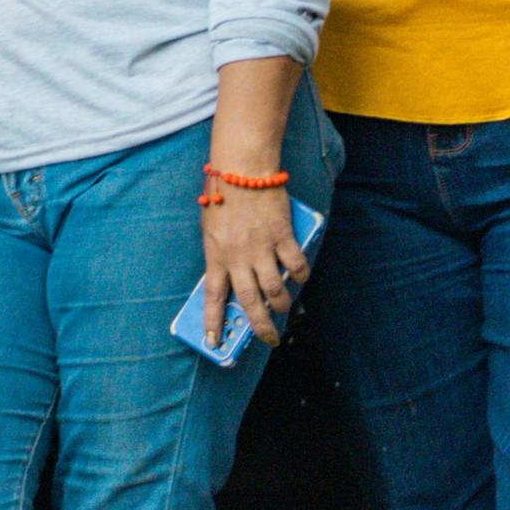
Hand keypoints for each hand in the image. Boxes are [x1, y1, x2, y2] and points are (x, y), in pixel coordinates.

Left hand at [198, 177, 307, 352]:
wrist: (242, 167)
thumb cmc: (222, 196)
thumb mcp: (210, 229)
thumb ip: (219, 254)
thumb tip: (230, 277)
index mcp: (216, 255)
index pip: (213, 296)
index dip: (213, 321)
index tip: (213, 341)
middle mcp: (238, 256)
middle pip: (249, 301)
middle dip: (259, 325)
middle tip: (268, 338)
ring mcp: (261, 247)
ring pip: (274, 288)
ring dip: (281, 303)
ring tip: (284, 308)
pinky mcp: (282, 235)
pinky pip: (294, 263)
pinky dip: (299, 275)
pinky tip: (300, 278)